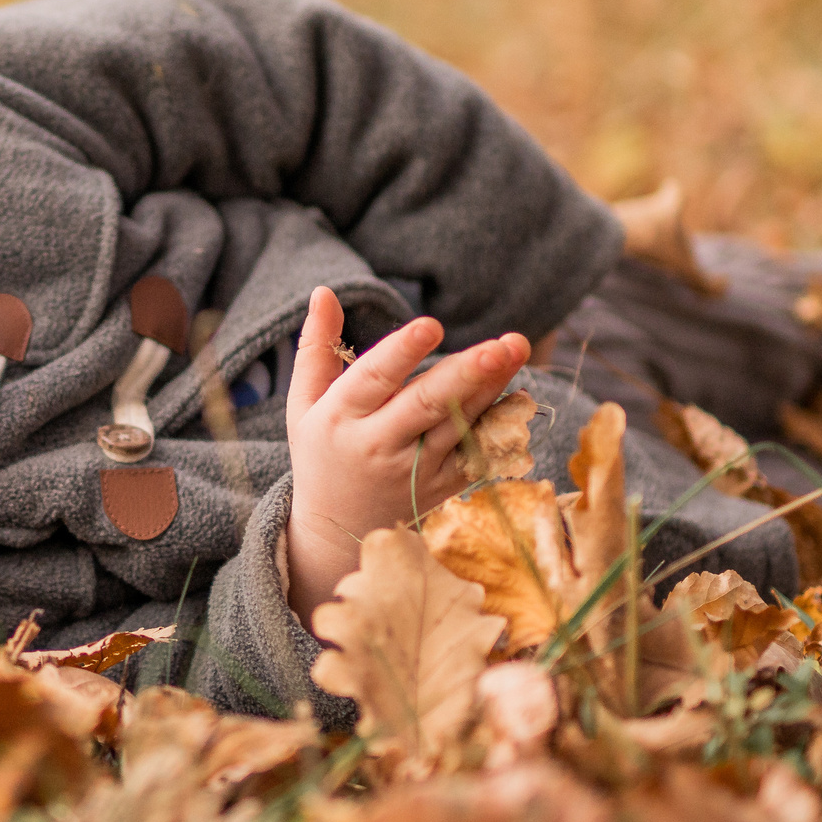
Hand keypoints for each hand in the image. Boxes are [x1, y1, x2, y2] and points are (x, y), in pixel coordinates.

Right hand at [282, 286, 530, 629]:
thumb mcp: (305, 404)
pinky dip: (497, 424)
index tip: (432, 325)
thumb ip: (316, 348)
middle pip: (427, 404)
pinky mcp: (442, 487)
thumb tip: (324, 291)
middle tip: (501, 344)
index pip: (373, 380)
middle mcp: (377, 446)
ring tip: (514, 349)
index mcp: (340, 419)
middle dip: (467, 372)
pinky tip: (516, 394)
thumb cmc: (322, 452)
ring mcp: (413, 471)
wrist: (336, 529)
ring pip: (458, 424)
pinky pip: (475, 452)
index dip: (403, 352)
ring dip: (490, 387)